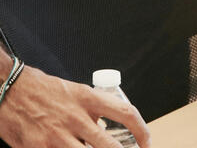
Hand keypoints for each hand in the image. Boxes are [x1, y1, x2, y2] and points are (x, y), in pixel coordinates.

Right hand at [0, 64, 150, 147]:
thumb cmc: (43, 91)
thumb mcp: (75, 93)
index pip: (126, 112)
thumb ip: (91, 111)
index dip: (141, 129)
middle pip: (109, 146)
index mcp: (88, 98)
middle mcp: (76, 118)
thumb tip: (103, 132)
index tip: (147, 141)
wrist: (11, 90)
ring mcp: (57, 136)